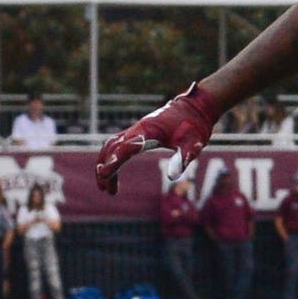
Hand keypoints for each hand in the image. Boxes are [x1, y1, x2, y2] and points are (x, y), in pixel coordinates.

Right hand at [93, 83, 219, 192]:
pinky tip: (113, 172)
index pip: (125, 148)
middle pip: (112, 148)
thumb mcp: (192, 144)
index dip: (113, 162)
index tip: (103, 175)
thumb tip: (173, 177)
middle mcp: (137, 129)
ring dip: (105, 165)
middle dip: (105, 169)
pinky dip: (111, 158)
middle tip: (106, 191)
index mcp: (149, 131)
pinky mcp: (137, 132)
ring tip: (108, 189)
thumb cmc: (193, 126)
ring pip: (111, 146)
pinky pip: (116, 144)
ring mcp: (135, 130)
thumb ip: (182, 159)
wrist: (194, 107)